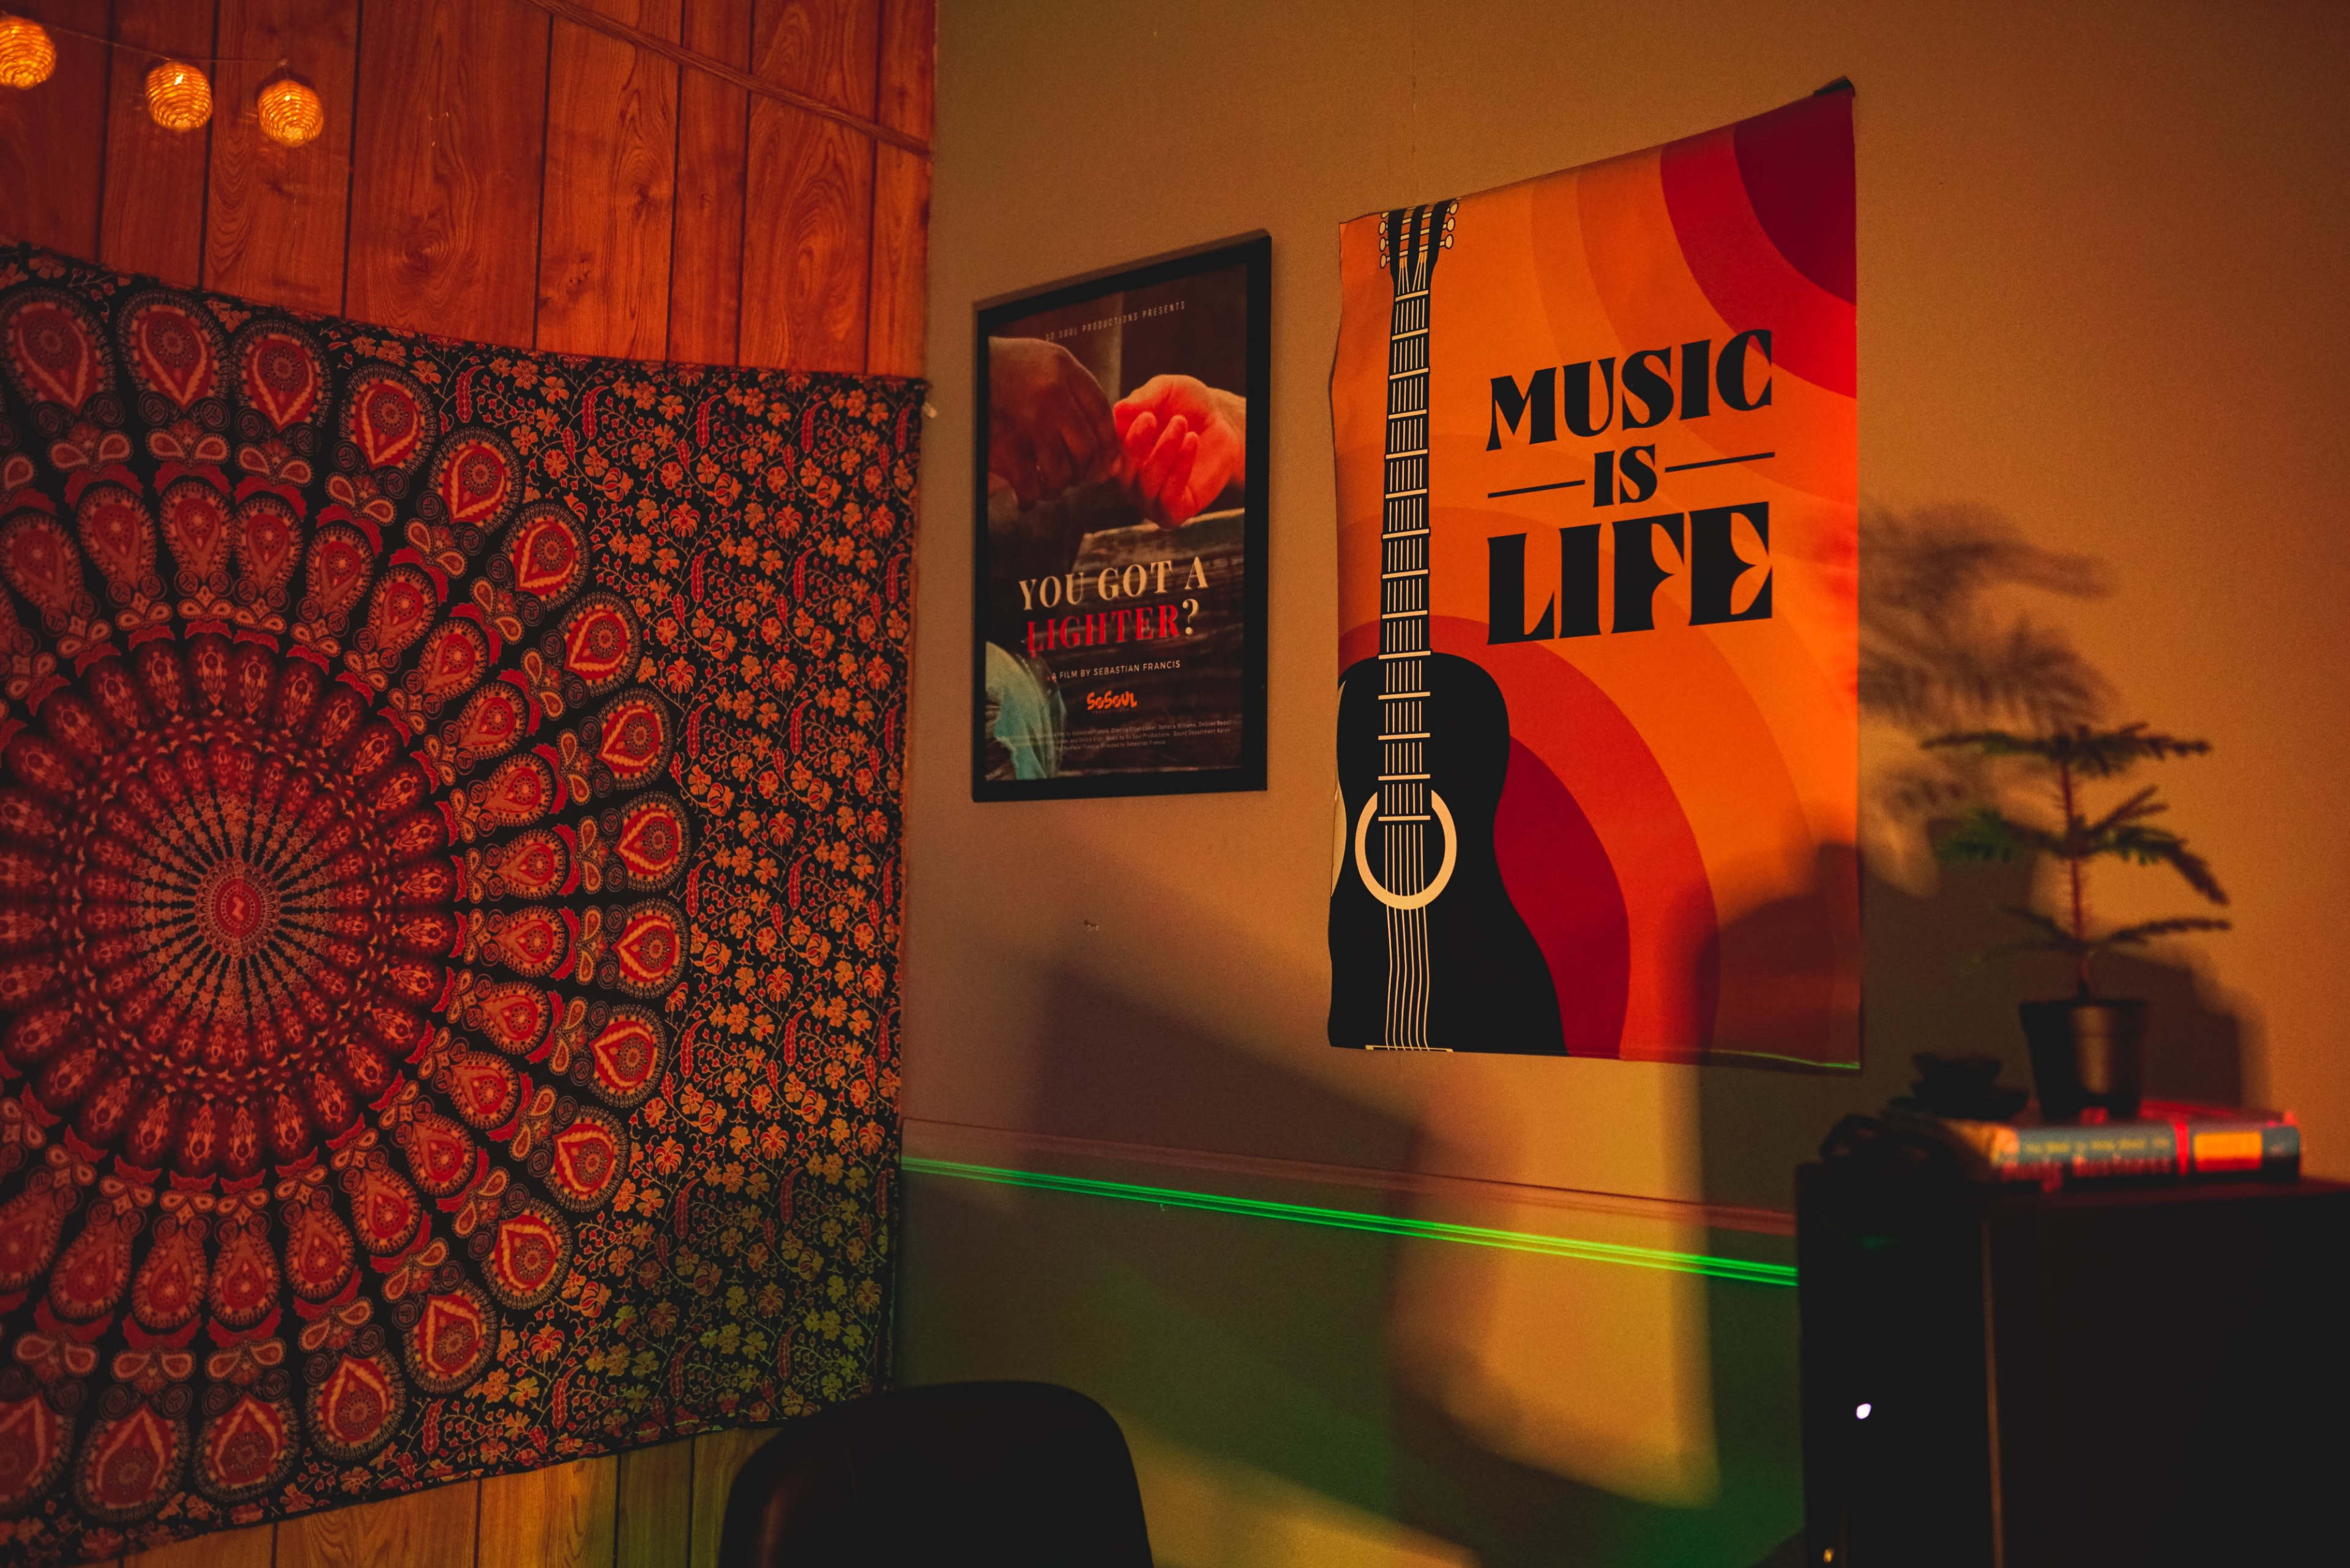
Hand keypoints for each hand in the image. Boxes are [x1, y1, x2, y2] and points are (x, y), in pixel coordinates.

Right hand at [987, 337, 1116, 507]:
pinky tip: (1025, 497)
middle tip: (1075, 477)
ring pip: (1062, 474)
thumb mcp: (1044, 361)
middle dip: (1085, 472)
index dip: (1108, 447)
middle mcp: (1051, 394)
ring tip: (1048, 485)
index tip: (1106, 464)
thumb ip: (1078, 396)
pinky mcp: (1004, 447)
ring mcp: (1029, 422)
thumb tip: (1110, 457)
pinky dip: (1030, 498)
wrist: (953, 370)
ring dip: (1058, 487)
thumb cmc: (1003, 368)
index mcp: (1063, 369)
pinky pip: (1031, 487)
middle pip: (1087, 450)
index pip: (1102, 416)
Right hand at [1113, 375, 1245, 526]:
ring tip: (1181, 424)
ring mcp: (1149, 499)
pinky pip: (1167, 501)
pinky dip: (1179, 470)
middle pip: (1121, 471)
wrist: (1226, 423)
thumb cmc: (1190, 406)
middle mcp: (1129, 479)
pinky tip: (1192, 442)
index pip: (1107, 451)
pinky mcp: (1172, 513)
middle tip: (1153, 418)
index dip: (1119, 436)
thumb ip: (1142, 398)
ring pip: (1145, 485)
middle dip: (1135, 444)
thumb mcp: (1166, 389)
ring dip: (1162, 452)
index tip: (1143, 415)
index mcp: (1119, 451)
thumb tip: (1117, 410)